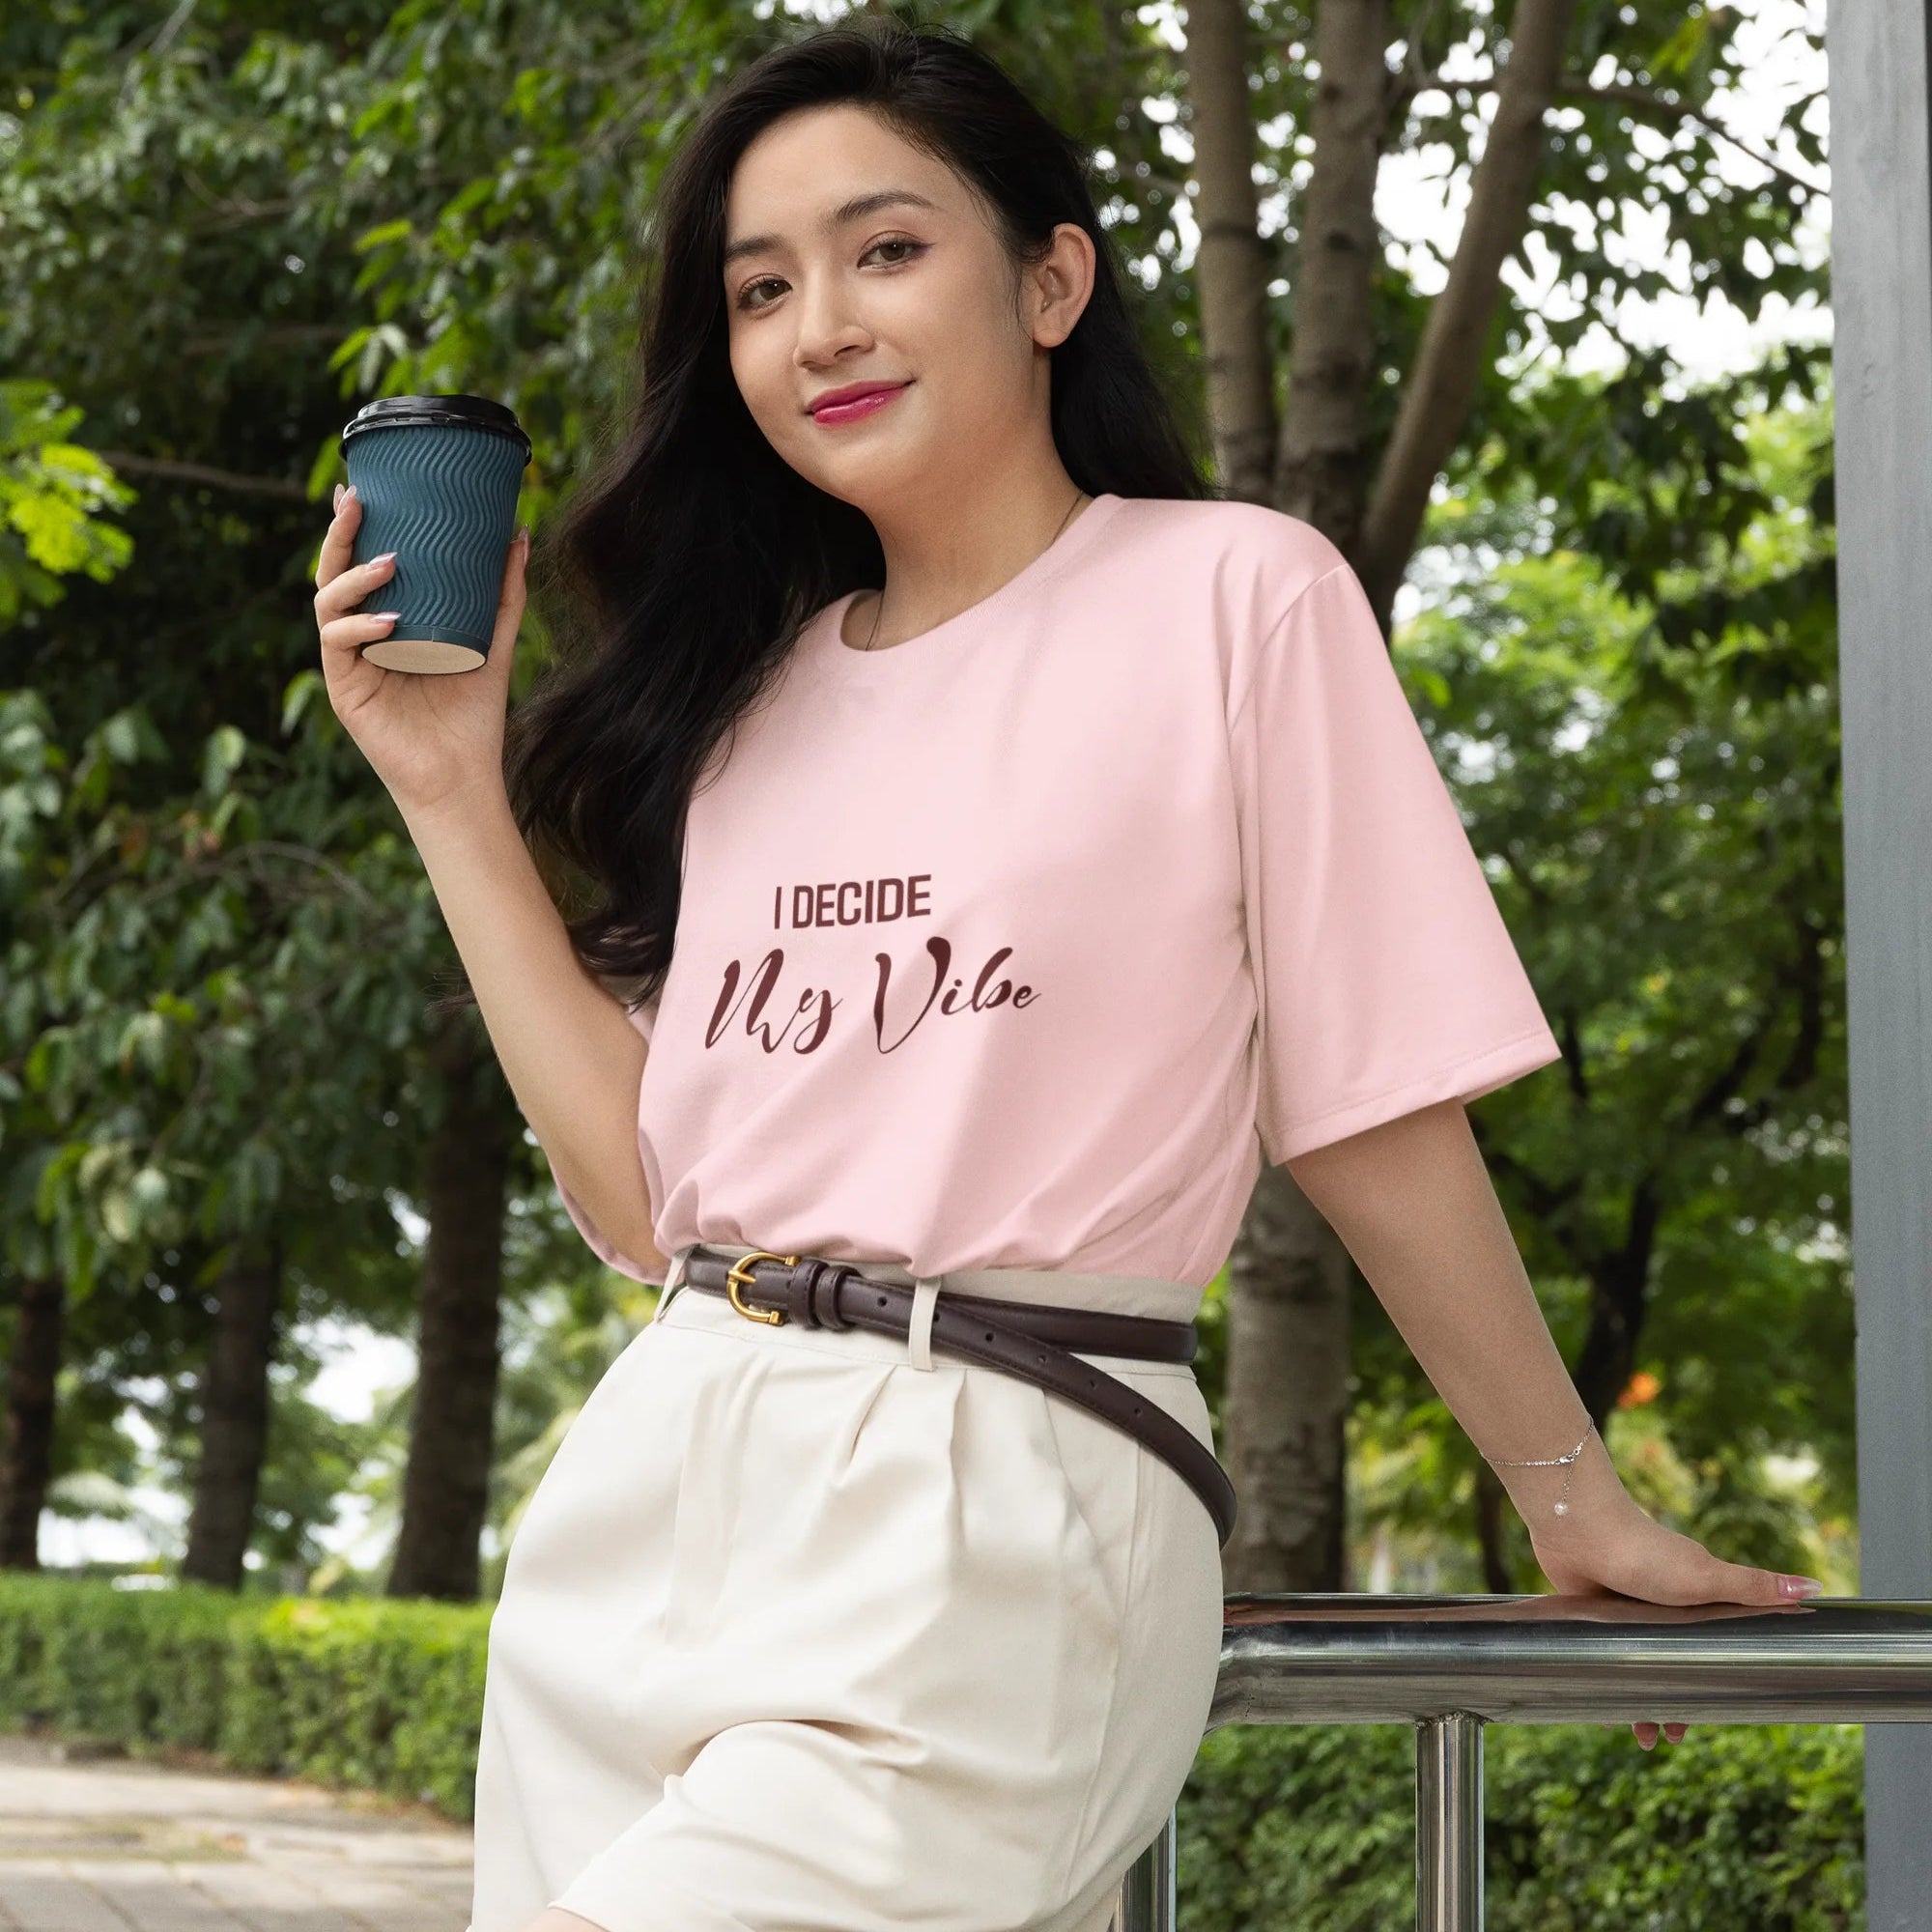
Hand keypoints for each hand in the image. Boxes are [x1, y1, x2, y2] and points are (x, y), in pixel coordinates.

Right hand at [312, 481, 529, 819]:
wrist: (463, 777)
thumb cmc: (473, 716)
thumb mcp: (494, 642)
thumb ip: (503, 592)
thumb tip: (517, 532)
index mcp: (387, 621)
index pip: (362, 564)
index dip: (354, 527)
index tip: (360, 487)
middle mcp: (361, 637)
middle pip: (333, 574)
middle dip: (339, 535)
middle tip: (354, 501)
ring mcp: (349, 662)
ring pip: (327, 602)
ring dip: (353, 577)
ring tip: (390, 563)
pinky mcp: (344, 689)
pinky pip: (337, 643)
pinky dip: (360, 626)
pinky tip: (389, 621)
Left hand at [1504, 1428, 1824, 1749]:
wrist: (1577, 1529)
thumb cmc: (1644, 1551)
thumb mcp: (1705, 1577)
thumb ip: (1754, 1588)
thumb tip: (1813, 1587)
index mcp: (1694, 1600)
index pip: (1712, 1649)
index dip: (1715, 1682)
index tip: (1717, 1714)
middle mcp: (1661, 1607)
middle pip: (1673, 1664)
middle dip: (1674, 1701)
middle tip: (1671, 1736)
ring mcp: (1626, 1612)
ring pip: (1638, 1666)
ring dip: (1640, 1700)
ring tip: (1640, 1737)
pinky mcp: (1593, 1614)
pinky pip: (1603, 1656)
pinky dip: (1605, 1681)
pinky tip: (1598, 1709)